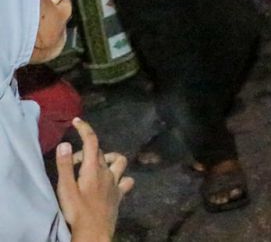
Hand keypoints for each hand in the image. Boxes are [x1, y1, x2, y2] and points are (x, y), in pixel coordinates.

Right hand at [55, 118, 131, 241]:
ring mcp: (116, 183)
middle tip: (71, 162)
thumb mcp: (65, 188)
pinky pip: (126, 181)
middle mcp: (108, 172)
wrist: (94, 231)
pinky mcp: (119, 195)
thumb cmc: (77, 210)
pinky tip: (114, 183)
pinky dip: (121, 178)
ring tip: (97, 165)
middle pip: (99, 152)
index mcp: (93, 168)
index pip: (92, 141)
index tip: (77, 120)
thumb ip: (65, 166)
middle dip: (85, 151)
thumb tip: (65, 144)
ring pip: (119, 162)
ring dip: (110, 159)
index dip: (85, 129)